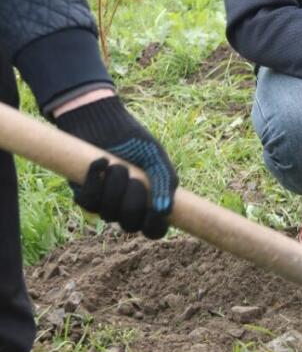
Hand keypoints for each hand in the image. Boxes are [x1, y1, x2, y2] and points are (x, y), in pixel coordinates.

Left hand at [54, 95, 176, 238]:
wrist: (103, 122)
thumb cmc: (134, 140)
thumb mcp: (156, 157)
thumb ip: (165, 182)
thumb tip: (165, 211)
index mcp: (148, 201)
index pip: (153, 229)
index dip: (155, 226)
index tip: (157, 212)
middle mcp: (125, 206)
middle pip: (130, 224)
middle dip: (133, 201)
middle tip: (135, 178)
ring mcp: (104, 202)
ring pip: (108, 213)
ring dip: (114, 187)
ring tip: (117, 165)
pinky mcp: (84, 194)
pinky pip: (88, 200)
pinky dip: (95, 179)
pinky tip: (101, 161)